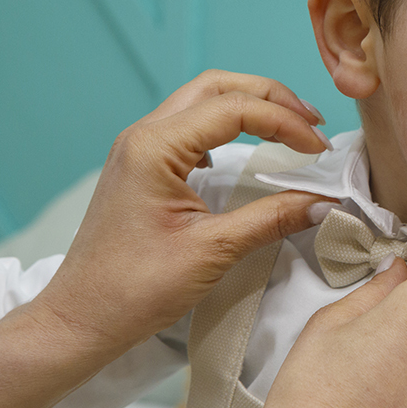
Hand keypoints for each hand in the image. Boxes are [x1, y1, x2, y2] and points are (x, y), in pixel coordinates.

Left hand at [30, 70, 331, 357]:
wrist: (81, 320)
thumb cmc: (134, 289)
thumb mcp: (213, 251)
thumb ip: (272, 219)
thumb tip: (325, 203)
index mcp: (155, 148)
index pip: (235, 109)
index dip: (286, 123)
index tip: (320, 151)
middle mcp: (143, 136)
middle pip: (218, 87)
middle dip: (271, 97)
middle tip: (312, 122)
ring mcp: (139, 149)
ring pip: (203, 101)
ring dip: (250, 106)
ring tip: (291, 128)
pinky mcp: (142, 167)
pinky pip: (190, 126)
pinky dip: (228, 125)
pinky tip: (250, 150)